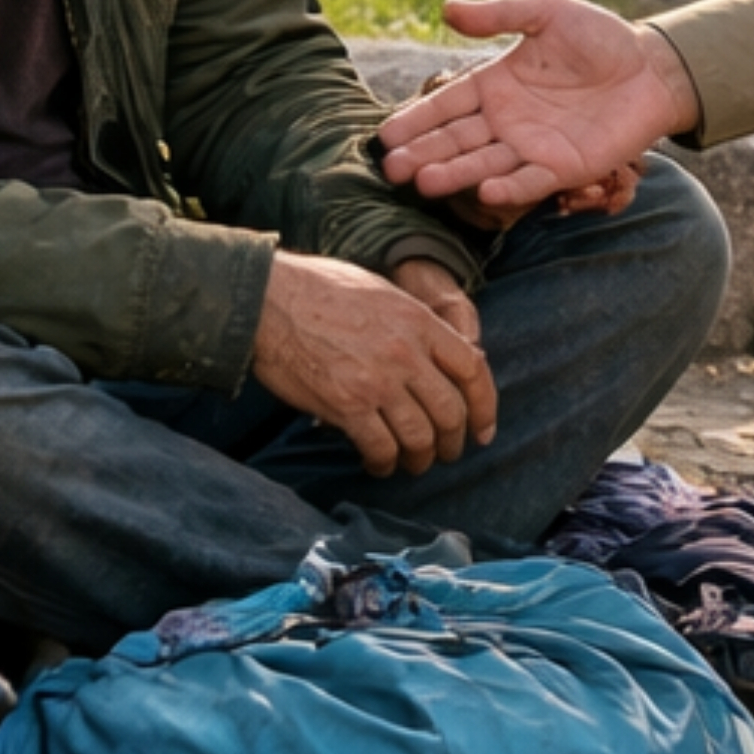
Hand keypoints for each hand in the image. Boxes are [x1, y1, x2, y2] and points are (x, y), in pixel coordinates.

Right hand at [248, 252, 497, 477]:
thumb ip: (416, 324)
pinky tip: (379, 464)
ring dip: (420, 458)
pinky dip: (384, 463)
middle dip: (453, 441)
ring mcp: (377, 381)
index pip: (473, 369)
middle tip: (447, 453)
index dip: (485, 405)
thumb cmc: (318, 289)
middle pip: (451, 411)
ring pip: (419, 437)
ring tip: (413, 463)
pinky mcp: (346, 405)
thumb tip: (444, 355)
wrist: (268, 299)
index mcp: (419, 321)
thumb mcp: (382, 292)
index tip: (483, 428)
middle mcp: (406, 353)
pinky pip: (380, 447)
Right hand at [378, 0, 694, 220]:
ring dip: (453, 174)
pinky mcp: (564, 167)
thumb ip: (499, 14)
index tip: (385, 134)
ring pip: (484, 164)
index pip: (447, 105)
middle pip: (456, 140)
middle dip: (423, 154)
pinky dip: (509, 187)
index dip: (417, 119)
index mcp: (496, 85)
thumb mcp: (547, 13)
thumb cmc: (599, 37)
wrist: (652, 66)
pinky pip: (530, 180)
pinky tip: (486, 190)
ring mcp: (533, 147)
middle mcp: (507, 121)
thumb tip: (446, 9)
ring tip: (421, 183)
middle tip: (391, 168)